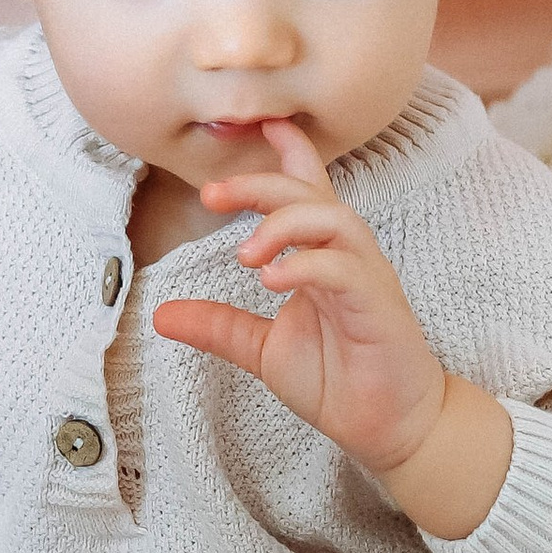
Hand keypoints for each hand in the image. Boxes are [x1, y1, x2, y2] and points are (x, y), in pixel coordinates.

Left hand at [151, 120, 513, 538]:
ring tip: (245, 253)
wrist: (390, 428)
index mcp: (323, 256)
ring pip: (333, 220)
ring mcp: (365, 279)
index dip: (288, 154)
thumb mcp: (264, 350)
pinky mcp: (378, 307)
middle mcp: (347, 257)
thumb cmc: (339, 381)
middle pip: (310, 195)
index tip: (260, 125)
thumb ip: (220, 326)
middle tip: (213, 194)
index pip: (307, 190)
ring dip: (284, 224)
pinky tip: (272, 278)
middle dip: (261, 183)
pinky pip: (344, 270)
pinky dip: (306, 265)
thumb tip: (162, 313)